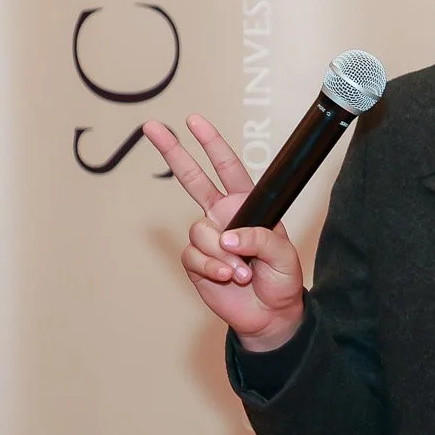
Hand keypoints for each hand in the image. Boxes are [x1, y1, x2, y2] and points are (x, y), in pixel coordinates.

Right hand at [141, 115, 305, 350]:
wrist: (269, 314)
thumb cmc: (281, 279)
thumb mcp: (282, 254)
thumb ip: (258, 238)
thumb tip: (227, 237)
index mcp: (247, 205)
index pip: (227, 168)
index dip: (211, 144)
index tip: (193, 121)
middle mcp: (223, 216)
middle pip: (193, 179)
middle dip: (173, 152)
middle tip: (152, 127)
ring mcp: (208, 238)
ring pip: (200, 231)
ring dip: (222, 255)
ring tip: (242, 272)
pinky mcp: (195, 261)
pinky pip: (194, 256)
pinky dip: (212, 268)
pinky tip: (227, 278)